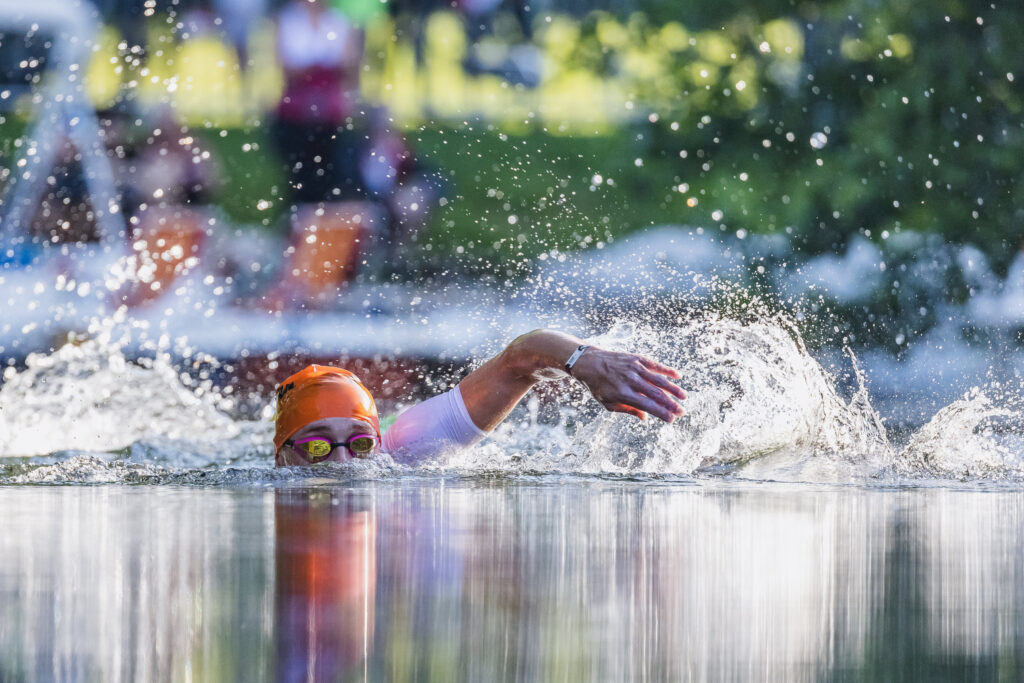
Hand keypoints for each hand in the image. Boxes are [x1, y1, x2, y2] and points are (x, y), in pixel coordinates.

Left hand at [570, 347, 686, 421]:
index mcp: (623, 394)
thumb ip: (627, 410)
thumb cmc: (598, 386)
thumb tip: (644, 417)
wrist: (589, 362)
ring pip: (658, 379)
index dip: (661, 413)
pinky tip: (678, 376)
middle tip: (682, 412)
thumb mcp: (607, 403)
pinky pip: (655, 365)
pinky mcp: (636, 358)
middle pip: (656, 394)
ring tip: (684, 397)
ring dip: (673, 389)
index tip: (671, 419)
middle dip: (671, 404)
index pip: (647, 405)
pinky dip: (667, 370)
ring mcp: (634, 368)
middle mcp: (630, 380)